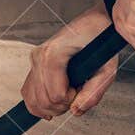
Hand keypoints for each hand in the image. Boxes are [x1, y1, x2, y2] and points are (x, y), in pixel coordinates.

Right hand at [21, 3, 118, 118]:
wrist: (96, 23)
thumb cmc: (102, 42)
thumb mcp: (106, 69)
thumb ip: (93, 93)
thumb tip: (76, 111)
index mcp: (54, 54)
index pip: (55, 95)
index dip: (71, 100)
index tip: (82, 88)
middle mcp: (39, 56)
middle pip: (42, 100)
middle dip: (61, 106)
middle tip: (77, 94)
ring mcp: (34, 59)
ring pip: (32, 100)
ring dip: (52, 107)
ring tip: (68, 95)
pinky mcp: (34, 64)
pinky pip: (28, 92)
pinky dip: (39, 103)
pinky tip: (54, 102)